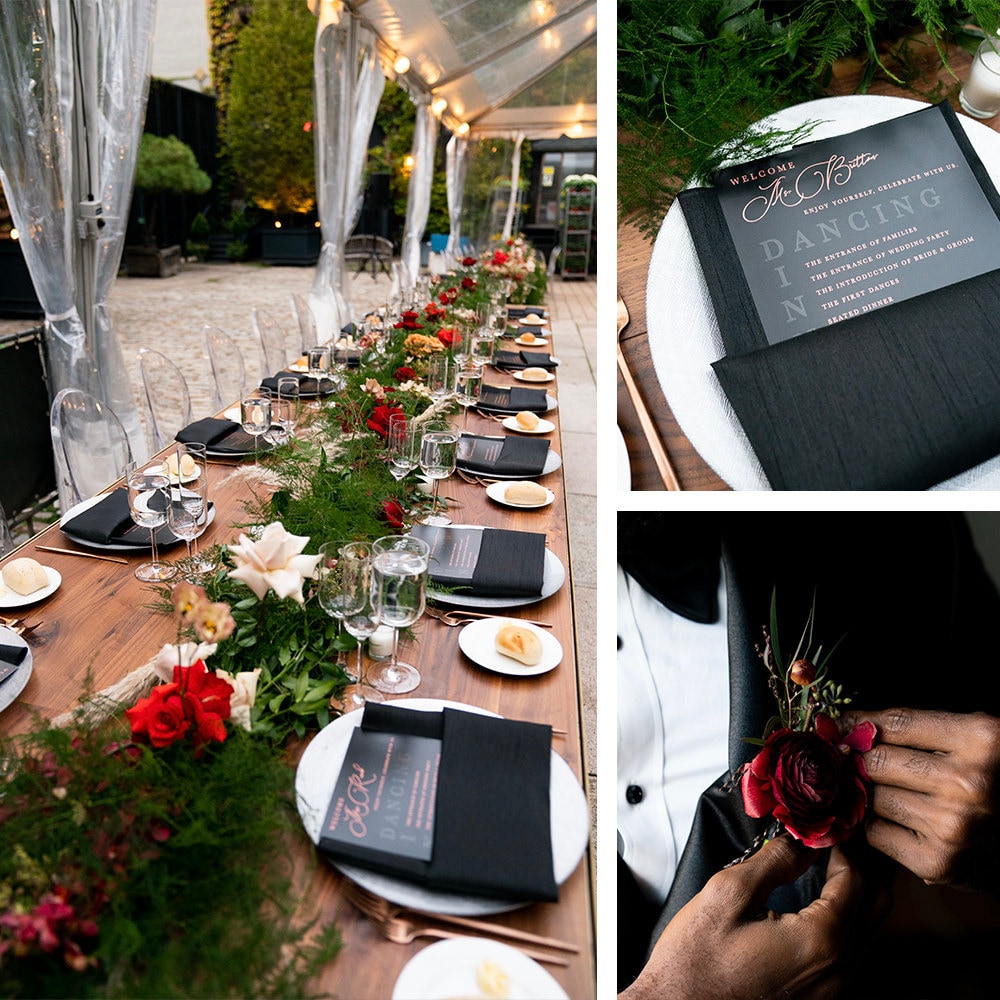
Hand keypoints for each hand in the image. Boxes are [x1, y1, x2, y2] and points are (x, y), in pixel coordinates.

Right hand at [620, 835, 882, 999]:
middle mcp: (838, 971)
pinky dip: (845, 919)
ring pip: (866, 930)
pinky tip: (822, 902)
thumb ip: (774, 863)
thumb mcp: (728, 896)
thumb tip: (802, 841)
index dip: (845, 843)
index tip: (829, 822)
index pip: (855, 878)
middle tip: (840, 836)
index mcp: (820, 941)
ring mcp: (833, 991)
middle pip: (876, 905)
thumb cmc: (696, 962)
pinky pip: (850, 953)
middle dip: (862, 864)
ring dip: (855, 891)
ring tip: (832, 861)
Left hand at [844, 707, 999, 892]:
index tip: (839, 723)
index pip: (896, 723)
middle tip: (849, 758)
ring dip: (867, 793)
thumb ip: (919, 730)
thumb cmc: (993, 782)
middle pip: (876, 760)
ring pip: (872, 797)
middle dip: (857, 759)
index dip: (860, 722)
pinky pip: (876, 832)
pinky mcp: (939, 862)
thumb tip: (851, 725)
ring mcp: (952, 825)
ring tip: (884, 790)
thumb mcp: (972, 741)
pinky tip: (896, 818)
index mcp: (981, 740)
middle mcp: (967, 783)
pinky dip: (876, 824)